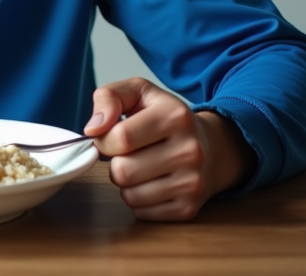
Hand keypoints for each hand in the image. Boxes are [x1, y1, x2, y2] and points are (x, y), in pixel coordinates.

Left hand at [85, 77, 254, 221]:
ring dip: (125, 183)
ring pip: (130, 196)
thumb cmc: (165, 117)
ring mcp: (192, 182)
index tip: (110, 137)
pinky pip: (141, 213)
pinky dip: (138, 200)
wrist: (212, 146)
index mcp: (175, 116)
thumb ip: (108, 97)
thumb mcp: (139, 92)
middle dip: (115, 163)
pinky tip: (151, 183)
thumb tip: (93, 129)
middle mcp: (190, 150)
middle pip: (123, 171)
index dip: (104, 140)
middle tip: (128, 154)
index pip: (120, 137)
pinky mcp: (189, 208)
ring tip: (140, 167)